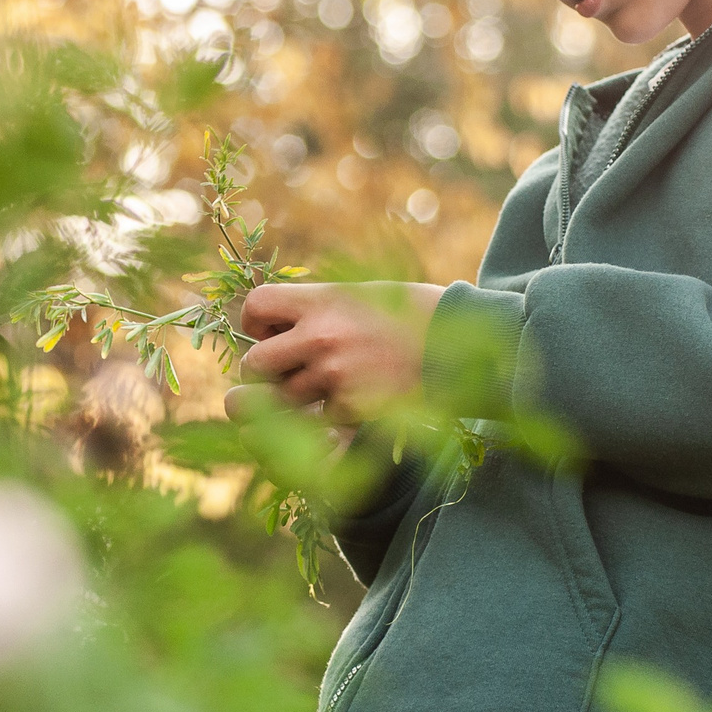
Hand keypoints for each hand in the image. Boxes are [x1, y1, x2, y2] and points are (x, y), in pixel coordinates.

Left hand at [224, 282, 444, 424]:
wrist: (456, 342)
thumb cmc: (407, 313)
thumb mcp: (356, 293)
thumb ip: (314, 307)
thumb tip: (270, 328)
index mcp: (320, 300)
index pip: (256, 306)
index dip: (256, 322)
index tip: (272, 331)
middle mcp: (320, 335)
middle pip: (255, 363)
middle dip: (264, 370)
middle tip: (286, 369)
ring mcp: (334, 374)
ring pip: (281, 398)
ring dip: (295, 396)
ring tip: (324, 383)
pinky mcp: (351, 406)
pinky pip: (317, 418)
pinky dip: (330, 413)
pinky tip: (354, 396)